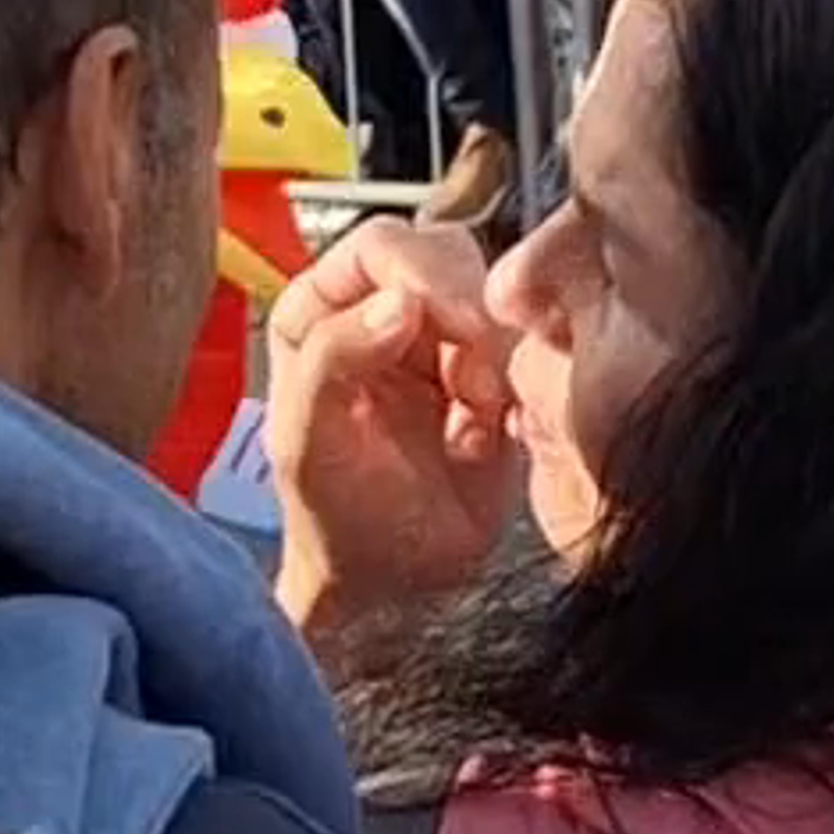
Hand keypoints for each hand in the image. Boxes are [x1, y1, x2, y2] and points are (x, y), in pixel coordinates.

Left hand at [267, 227, 520, 648]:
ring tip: (468, 420)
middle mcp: (379, 311)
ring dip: (491, 359)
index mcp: (320, 311)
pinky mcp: (489, 373)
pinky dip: (513, 389)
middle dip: (468, 318)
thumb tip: (396, 302)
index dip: (421, 275)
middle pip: (447, 256)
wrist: (397, 586)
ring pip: (493, 298)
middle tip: (470, 385)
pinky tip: (480, 438)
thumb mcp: (309, 445)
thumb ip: (333, 362)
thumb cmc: (337, 520)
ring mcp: (438, 339)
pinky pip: (524, 347)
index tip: (448, 324)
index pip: (380, 246)